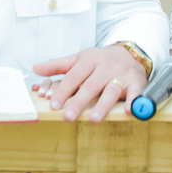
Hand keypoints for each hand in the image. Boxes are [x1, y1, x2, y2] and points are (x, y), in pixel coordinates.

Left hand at [31, 45, 148, 122]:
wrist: (129, 53)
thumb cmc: (100, 60)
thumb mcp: (78, 59)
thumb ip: (57, 66)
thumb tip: (35, 68)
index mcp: (89, 61)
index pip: (73, 76)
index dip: (63, 91)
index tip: (53, 104)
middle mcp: (105, 67)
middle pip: (90, 86)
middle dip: (79, 102)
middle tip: (68, 117)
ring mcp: (121, 75)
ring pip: (111, 91)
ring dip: (103, 105)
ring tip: (93, 119)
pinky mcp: (136, 82)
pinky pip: (136, 92)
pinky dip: (133, 101)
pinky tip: (128, 111)